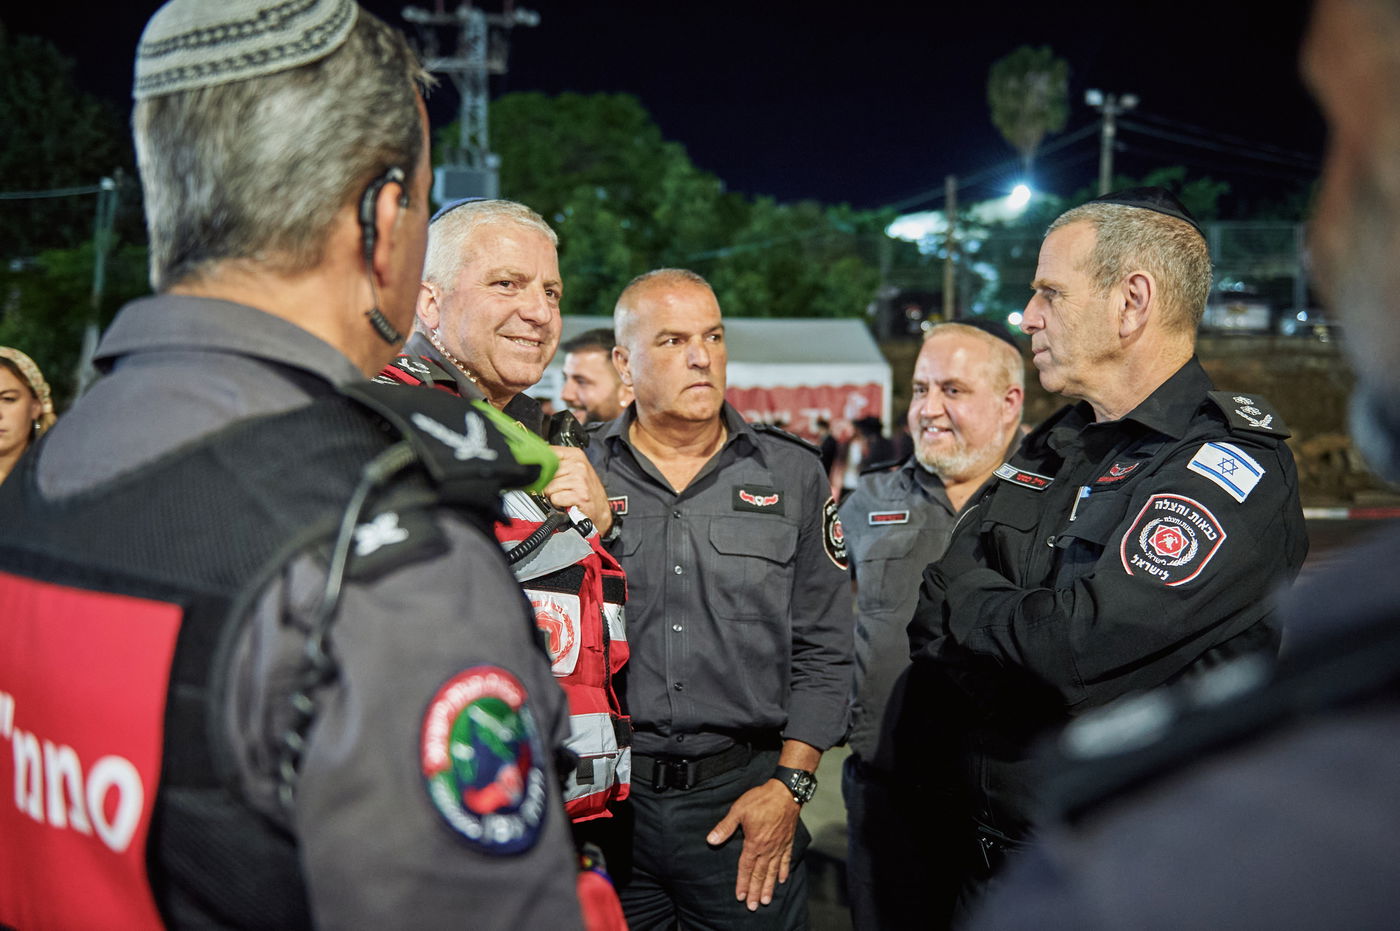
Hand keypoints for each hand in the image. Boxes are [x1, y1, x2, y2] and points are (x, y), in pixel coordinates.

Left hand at [543, 446, 611, 534]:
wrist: (600, 508)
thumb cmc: (585, 489)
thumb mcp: (573, 468)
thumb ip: (556, 462)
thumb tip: (535, 459)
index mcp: (576, 455)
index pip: (548, 453)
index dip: (542, 464)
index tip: (544, 470)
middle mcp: (579, 466)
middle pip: (546, 473)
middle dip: (549, 483)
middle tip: (561, 487)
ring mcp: (580, 480)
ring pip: (549, 487)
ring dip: (554, 495)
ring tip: (565, 494)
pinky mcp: (579, 495)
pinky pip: (555, 498)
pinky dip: (558, 503)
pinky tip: (568, 501)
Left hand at [706, 779, 799, 910]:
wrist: (785, 792)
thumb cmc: (760, 799)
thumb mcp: (738, 810)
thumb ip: (725, 827)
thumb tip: (711, 840)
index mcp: (754, 843)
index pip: (746, 867)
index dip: (742, 882)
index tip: (740, 896)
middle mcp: (767, 848)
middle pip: (760, 874)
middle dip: (755, 891)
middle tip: (753, 906)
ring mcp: (779, 846)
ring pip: (773, 871)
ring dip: (769, 886)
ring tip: (766, 900)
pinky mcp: (788, 840)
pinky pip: (786, 859)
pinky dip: (783, 870)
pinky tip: (782, 880)